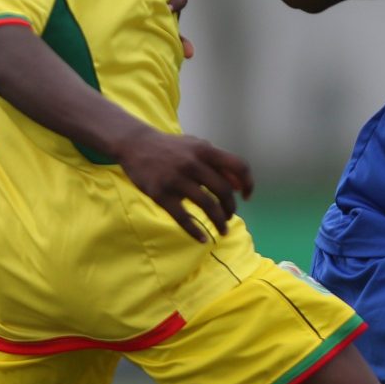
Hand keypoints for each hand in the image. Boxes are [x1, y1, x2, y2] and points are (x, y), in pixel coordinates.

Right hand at [110, 126, 253, 242]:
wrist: (136, 145)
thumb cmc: (172, 148)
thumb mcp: (197, 147)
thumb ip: (219, 163)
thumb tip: (240, 186)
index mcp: (205, 151)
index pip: (238, 166)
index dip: (248, 183)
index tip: (247, 197)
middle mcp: (193, 164)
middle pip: (223, 191)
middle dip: (230, 208)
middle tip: (229, 217)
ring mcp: (176, 179)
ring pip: (207, 205)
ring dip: (219, 222)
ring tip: (223, 230)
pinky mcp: (161, 194)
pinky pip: (182, 218)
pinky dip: (194, 231)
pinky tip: (202, 238)